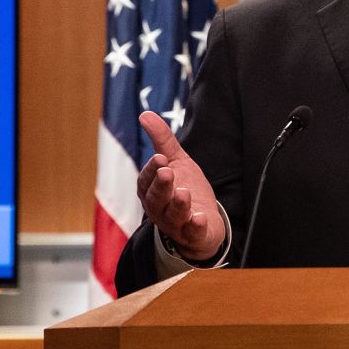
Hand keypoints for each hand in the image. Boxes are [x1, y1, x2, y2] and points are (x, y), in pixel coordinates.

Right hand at [136, 111, 224, 260]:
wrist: (204, 222)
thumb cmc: (185, 188)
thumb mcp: (177, 161)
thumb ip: (162, 141)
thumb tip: (144, 114)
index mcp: (152, 191)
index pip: (147, 181)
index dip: (151, 171)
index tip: (160, 159)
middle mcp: (160, 209)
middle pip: (156, 199)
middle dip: (161, 186)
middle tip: (167, 172)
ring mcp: (176, 224)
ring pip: (173, 216)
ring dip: (178, 205)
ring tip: (183, 193)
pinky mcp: (194, 234)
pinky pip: (192, 232)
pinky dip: (195, 226)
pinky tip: (200, 217)